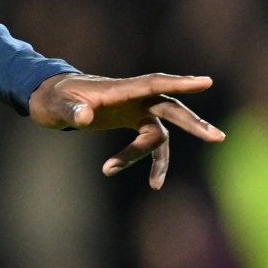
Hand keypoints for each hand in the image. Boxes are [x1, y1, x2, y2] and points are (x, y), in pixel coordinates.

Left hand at [28, 72, 224, 188]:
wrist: (50, 99)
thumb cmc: (52, 98)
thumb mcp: (54, 105)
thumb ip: (70, 110)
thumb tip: (85, 117)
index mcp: (118, 89)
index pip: (153, 83)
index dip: (178, 83)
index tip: (205, 82)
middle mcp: (133, 97)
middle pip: (169, 107)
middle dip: (192, 124)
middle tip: (218, 138)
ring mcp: (135, 108)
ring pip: (160, 133)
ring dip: (158, 159)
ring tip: (155, 185)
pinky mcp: (132, 120)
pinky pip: (151, 141)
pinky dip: (146, 159)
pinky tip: (146, 180)